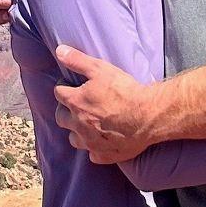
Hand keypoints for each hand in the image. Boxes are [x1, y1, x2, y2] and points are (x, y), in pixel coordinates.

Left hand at [51, 45, 158, 163]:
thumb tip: (59, 51)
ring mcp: (90, 142)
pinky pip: (92, 154)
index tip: (70, 85)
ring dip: (76, 131)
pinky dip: (94, 147)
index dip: (63, 87)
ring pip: (73, 139)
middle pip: (61, 118)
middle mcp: (78, 124)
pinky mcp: (103, 155)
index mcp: (75, 102)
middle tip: (77, 104)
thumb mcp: (100, 68)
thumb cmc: (124, 90)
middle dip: (66, 110)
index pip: (58, 93)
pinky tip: (102, 140)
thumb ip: (77, 60)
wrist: (147, 116)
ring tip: (87, 123)